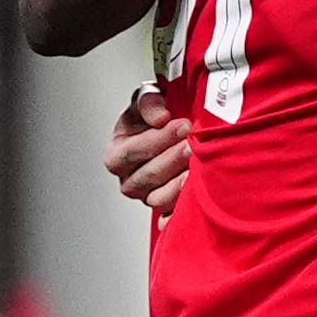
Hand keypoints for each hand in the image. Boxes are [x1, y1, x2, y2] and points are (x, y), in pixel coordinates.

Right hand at [104, 88, 191, 216]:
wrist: (176, 132)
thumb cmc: (158, 118)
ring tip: (198, 165)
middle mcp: (129, 180)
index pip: (132, 152)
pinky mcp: (165, 211)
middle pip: (148, 175)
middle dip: (174, 158)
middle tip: (193, 143)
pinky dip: (183, 206)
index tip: (183, 125)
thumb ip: (148, 102)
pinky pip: (172, 216)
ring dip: (180, 182)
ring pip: (159, 198)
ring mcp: (147, 197)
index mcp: (117, 155)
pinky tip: (197, 191)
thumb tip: (159, 116)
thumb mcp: (147, 100)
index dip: (159, 139)